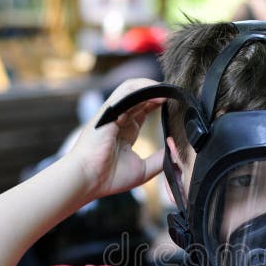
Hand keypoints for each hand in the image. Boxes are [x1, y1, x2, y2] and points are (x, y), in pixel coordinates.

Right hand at [69, 78, 165, 199]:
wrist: (88, 179)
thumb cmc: (110, 178)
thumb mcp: (143, 169)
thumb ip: (159, 159)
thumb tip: (174, 149)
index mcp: (124, 133)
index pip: (142, 111)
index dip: (157, 105)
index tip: (174, 106)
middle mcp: (118, 120)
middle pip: (140, 98)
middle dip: (158, 94)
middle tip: (176, 94)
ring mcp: (112, 114)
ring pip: (133, 90)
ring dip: (152, 88)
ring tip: (169, 90)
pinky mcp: (109, 110)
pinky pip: (127, 90)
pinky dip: (143, 87)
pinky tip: (158, 91)